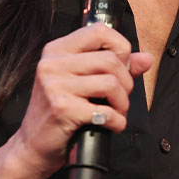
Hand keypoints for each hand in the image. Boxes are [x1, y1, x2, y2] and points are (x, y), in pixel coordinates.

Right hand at [10, 24, 152, 178]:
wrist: (33, 147)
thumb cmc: (60, 113)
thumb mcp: (84, 83)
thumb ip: (116, 67)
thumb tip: (146, 58)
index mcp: (57, 50)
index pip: (99, 31)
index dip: (120, 47)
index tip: (122, 67)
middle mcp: (52, 63)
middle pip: (111, 60)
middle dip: (126, 83)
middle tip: (120, 99)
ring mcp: (55, 85)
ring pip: (111, 83)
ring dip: (122, 104)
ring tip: (116, 113)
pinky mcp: (62, 108)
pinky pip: (105, 110)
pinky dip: (116, 121)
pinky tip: (110, 125)